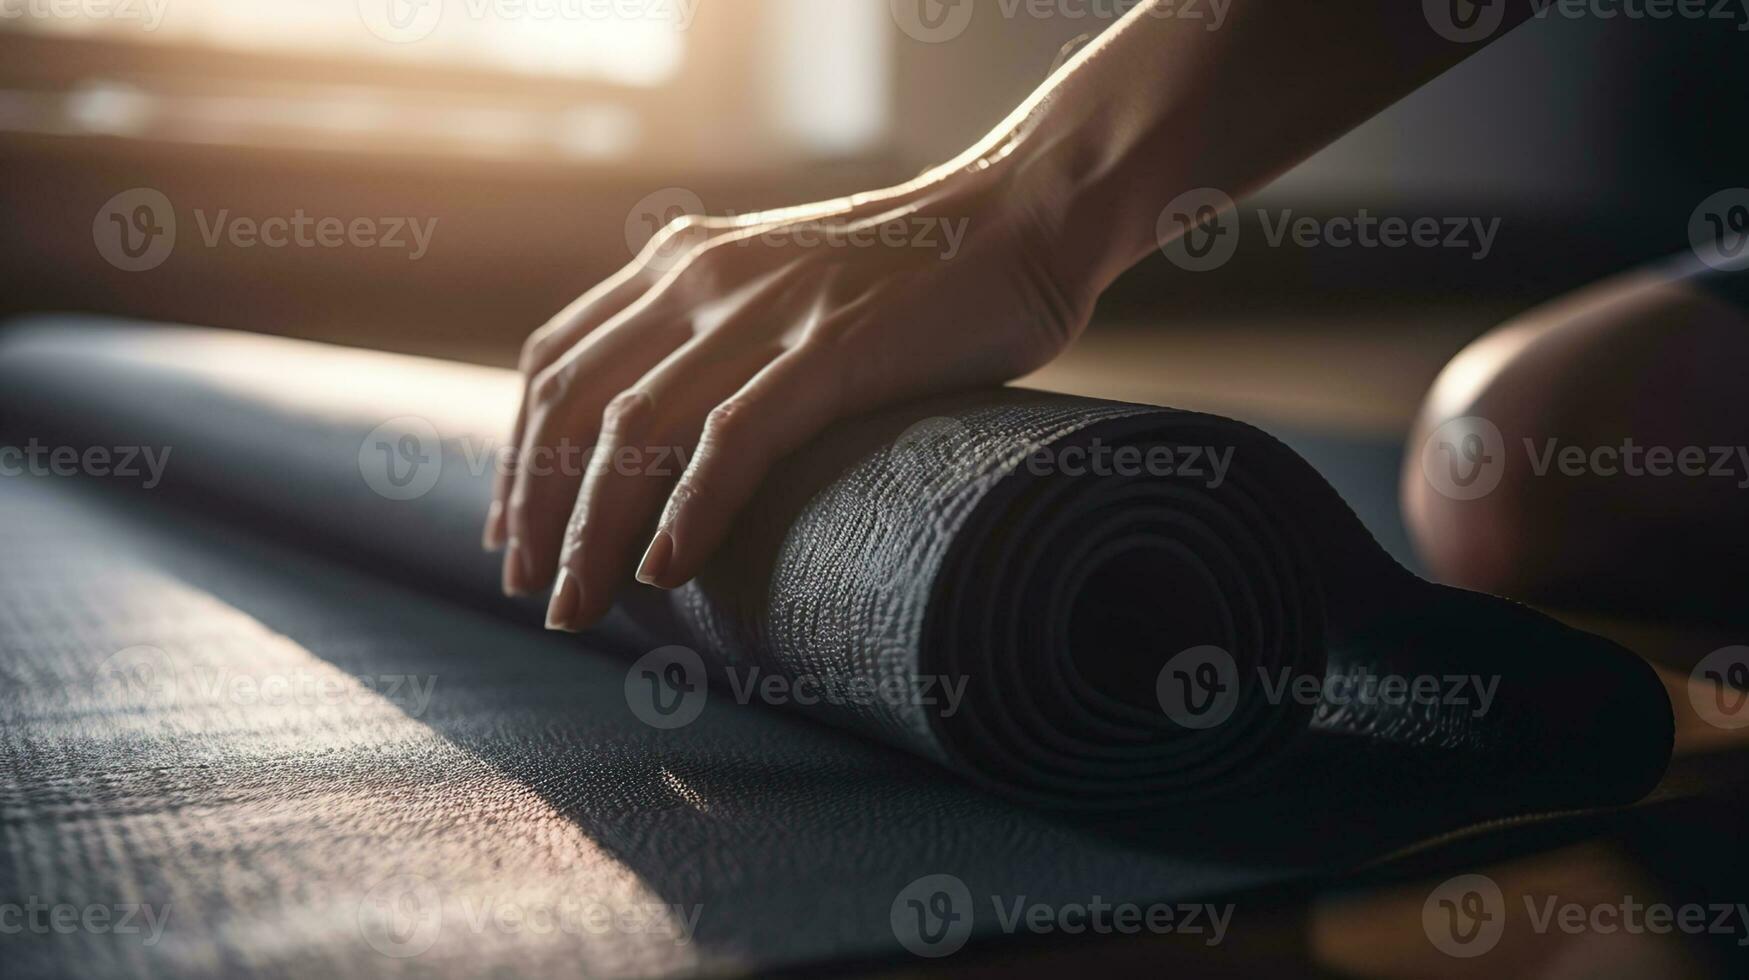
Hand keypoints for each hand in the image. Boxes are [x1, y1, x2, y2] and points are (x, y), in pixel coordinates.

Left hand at [483, 163, 1093, 630]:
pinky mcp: (833, 347)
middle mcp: (701, 277)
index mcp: (682, 262)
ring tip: (574, 607)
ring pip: (634, 428)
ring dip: (591, 529)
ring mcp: (765, 310)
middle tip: (528, 591)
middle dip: (534, 508)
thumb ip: (724, 331)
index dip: (517, 454)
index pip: (557, 361)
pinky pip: (734, 436)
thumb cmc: (916, 271)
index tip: (511, 532)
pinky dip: (689, 509)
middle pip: (573, 404)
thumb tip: (682, 432)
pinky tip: (665, 569)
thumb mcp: (785, 282)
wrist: (1024, 215)